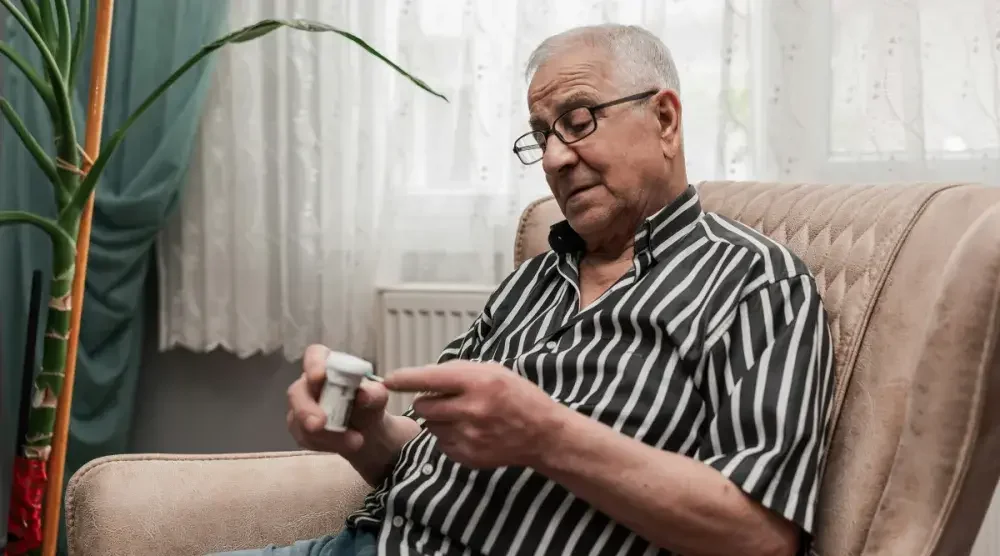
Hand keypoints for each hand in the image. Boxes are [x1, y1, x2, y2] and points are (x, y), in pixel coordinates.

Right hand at [286, 344, 388, 455]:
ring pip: (299, 420)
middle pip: (297, 392)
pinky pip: (305, 438)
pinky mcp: (299, 428)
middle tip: (320, 424)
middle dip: (307, 410)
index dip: (313, 364)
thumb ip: (374, 393)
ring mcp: (300, 406)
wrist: (366, 431)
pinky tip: (345, 445)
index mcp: (328, 365)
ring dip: (325, 435)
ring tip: (356, 442)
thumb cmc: (368, 403)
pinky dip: (326, 444)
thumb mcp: (377, 398)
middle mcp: (309, 383)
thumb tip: (364, 394)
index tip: (318, 377)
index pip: (314, 355)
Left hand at [384, 360, 565, 468]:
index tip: (388, 379)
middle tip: (446, 399)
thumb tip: (424, 374)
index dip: (405, 378)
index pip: (429, 378)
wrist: (543, 435)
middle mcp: (470, 409)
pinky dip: (448, 436)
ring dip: (438, 419)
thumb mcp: (494, 371)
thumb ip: (459, 371)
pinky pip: (441, 443)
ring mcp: (469, 436)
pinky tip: (469, 431)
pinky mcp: (468, 456)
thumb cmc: (519, 397)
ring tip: (462, 416)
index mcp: (478, 382)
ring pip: (430, 425)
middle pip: (423, 404)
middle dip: (427, 400)